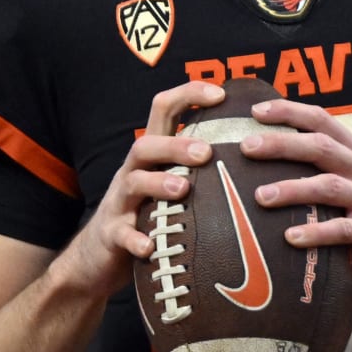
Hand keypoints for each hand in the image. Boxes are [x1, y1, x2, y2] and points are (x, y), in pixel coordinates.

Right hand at [55, 80, 221, 297]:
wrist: (96, 257)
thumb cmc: (147, 215)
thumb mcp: (168, 184)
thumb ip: (197, 165)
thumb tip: (254, 149)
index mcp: (152, 156)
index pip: (164, 110)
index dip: (189, 95)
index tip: (221, 94)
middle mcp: (133, 172)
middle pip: (146, 145)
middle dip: (176, 145)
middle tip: (207, 153)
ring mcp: (120, 202)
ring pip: (133, 182)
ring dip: (158, 183)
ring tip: (183, 190)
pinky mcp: (112, 234)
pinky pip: (121, 233)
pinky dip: (136, 239)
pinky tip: (150, 247)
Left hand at [238, 96, 351, 325]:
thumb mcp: (344, 191)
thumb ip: (315, 172)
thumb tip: (258, 157)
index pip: (323, 121)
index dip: (290, 112)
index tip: (255, 111)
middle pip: (322, 147)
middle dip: (282, 144)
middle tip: (246, 147)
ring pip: (330, 186)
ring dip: (292, 189)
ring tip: (261, 196)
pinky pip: (344, 230)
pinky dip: (316, 232)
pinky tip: (290, 238)